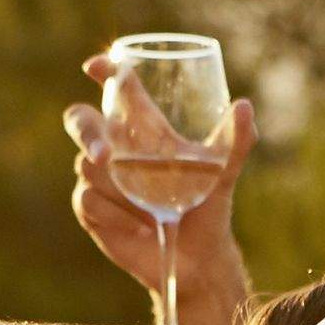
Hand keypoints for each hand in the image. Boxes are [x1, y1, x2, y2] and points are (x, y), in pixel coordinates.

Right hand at [69, 53, 256, 324]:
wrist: (197, 257)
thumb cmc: (209, 205)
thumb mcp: (224, 170)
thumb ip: (238, 139)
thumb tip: (244, 105)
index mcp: (142, 128)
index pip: (114, 90)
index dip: (103, 73)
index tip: (96, 67)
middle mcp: (115, 148)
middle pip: (80, 120)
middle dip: (86, 133)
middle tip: (105, 155)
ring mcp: (99, 179)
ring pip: (86, 166)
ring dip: (120, 190)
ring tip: (155, 212)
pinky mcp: (92, 209)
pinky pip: (88, 200)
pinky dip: (117, 215)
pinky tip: (142, 228)